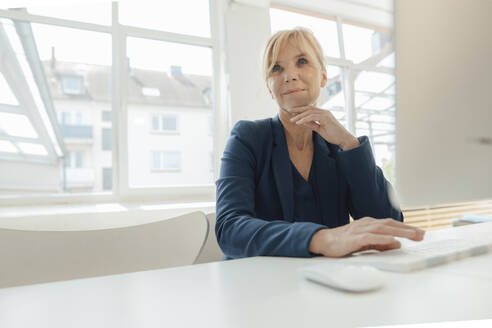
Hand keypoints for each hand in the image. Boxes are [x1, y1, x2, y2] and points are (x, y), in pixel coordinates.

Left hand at [289, 106, 358, 149]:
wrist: (343, 139)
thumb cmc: (333, 135)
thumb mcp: (320, 129)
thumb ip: (312, 124)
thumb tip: (302, 122)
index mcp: (323, 114)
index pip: (310, 110)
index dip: (301, 110)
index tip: (292, 113)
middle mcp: (324, 112)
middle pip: (308, 108)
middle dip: (298, 110)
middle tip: (289, 111)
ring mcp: (325, 114)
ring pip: (309, 112)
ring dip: (299, 116)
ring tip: (292, 120)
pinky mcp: (326, 118)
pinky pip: (312, 117)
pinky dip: (304, 119)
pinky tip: (298, 122)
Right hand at [309, 217, 424, 256]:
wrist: (324, 241)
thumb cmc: (344, 242)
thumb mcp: (365, 242)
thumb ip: (380, 243)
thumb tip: (397, 245)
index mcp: (369, 224)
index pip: (391, 224)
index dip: (406, 227)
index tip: (420, 232)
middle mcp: (366, 224)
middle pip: (390, 224)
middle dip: (407, 229)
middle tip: (422, 234)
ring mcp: (360, 230)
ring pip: (383, 229)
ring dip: (399, 232)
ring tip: (413, 236)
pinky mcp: (354, 238)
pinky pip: (371, 238)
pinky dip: (383, 239)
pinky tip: (393, 241)